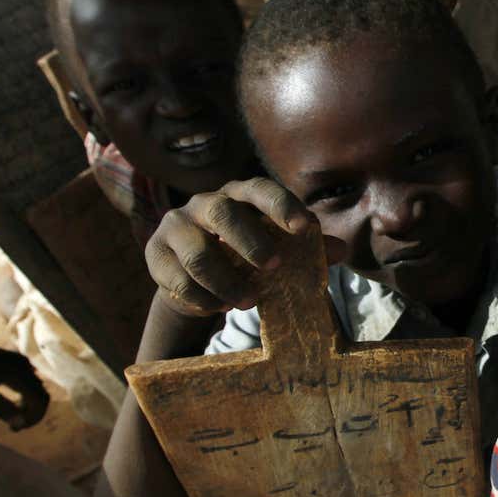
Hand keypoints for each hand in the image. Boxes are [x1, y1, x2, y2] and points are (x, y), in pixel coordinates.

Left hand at [0, 301, 49, 429]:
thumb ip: (1, 409)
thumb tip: (20, 423)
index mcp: (17, 373)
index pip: (40, 400)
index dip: (33, 419)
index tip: (15, 429)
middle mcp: (23, 365)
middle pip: (41, 395)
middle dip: (31, 415)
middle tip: (12, 428)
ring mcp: (20, 362)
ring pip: (36, 389)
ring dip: (28, 407)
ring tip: (10, 420)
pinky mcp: (14, 362)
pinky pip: (29, 383)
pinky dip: (24, 397)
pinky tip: (11, 406)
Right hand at [145, 178, 346, 317]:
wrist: (196, 278)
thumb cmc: (244, 256)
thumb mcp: (276, 249)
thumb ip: (307, 249)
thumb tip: (342, 250)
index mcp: (238, 195)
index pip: (259, 189)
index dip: (281, 205)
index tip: (304, 228)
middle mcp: (204, 204)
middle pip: (222, 213)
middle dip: (249, 241)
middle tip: (273, 268)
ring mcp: (175, 226)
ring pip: (197, 252)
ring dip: (225, 281)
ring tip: (248, 302)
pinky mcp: (155, 255)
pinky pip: (176, 279)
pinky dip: (201, 298)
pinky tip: (218, 307)